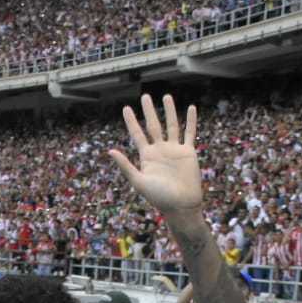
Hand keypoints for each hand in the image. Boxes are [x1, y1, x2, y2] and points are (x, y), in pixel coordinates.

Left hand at [109, 94, 202, 216]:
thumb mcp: (139, 181)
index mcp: (147, 156)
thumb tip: (110, 151)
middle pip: (153, 125)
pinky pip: (189, 133)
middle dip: (149, 111)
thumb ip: (125, 165)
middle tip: (145, 96)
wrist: (181, 205)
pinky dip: (191, 121)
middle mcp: (160, 150)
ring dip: (170, 111)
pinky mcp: (188, 152)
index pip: (137, 134)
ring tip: (166, 96)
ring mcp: (174, 150)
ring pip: (172, 125)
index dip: (131, 121)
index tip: (126, 108)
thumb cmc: (159, 197)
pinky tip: (191, 109)